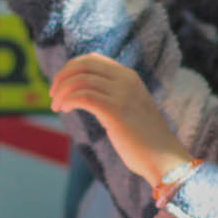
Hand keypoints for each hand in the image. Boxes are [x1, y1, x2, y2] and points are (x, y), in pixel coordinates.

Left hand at [51, 54, 188, 190]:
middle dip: (62, 76)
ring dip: (62, 92)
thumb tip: (82, 96)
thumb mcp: (127, 109)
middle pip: (83, 64)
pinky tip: (65, 109)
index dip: (71, 68)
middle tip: (53, 95)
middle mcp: (126, 80)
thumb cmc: (144, 140)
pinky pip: (83, 96)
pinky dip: (68, 100)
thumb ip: (110, 97)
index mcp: (129, 76)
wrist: (164, 159)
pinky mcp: (115, 110)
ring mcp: (122, 94)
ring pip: (80, 80)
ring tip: (56, 106)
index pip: (92, 59)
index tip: (61, 85)